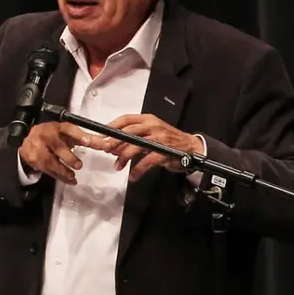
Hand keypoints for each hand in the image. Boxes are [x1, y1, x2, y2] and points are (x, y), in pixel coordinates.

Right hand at [18, 122, 92, 184]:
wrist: (29, 140)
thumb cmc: (52, 135)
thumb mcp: (67, 133)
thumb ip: (84, 138)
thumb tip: (103, 142)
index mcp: (58, 127)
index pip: (70, 130)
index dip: (79, 136)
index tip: (89, 142)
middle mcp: (46, 135)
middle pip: (57, 147)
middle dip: (69, 157)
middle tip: (79, 165)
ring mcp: (37, 148)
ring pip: (50, 161)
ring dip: (63, 170)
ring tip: (72, 176)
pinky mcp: (33, 159)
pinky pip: (47, 170)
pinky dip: (60, 177)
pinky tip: (69, 180)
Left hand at [91, 114, 205, 181]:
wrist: (191, 147)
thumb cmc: (169, 141)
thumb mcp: (151, 134)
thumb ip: (134, 138)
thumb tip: (114, 146)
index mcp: (149, 119)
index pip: (126, 119)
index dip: (112, 126)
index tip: (102, 135)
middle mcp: (153, 126)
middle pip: (129, 131)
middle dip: (115, 141)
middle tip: (107, 150)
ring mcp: (159, 138)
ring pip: (136, 145)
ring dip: (124, 157)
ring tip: (118, 166)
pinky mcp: (165, 152)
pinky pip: (147, 161)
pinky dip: (138, 169)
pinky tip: (134, 175)